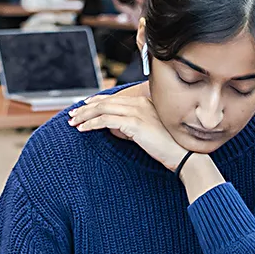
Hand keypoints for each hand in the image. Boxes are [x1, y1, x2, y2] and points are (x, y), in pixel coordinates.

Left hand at [68, 93, 188, 170]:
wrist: (182, 154)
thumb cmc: (167, 146)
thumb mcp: (145, 132)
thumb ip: (129, 126)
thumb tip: (111, 127)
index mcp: (143, 102)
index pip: (113, 98)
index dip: (95, 101)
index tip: (82, 108)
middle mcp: (139, 103)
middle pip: (105, 102)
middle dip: (85, 108)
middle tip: (72, 115)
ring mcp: (137, 111)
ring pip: (102, 109)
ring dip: (85, 115)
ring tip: (73, 122)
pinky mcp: (134, 123)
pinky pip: (106, 120)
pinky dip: (91, 124)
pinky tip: (83, 129)